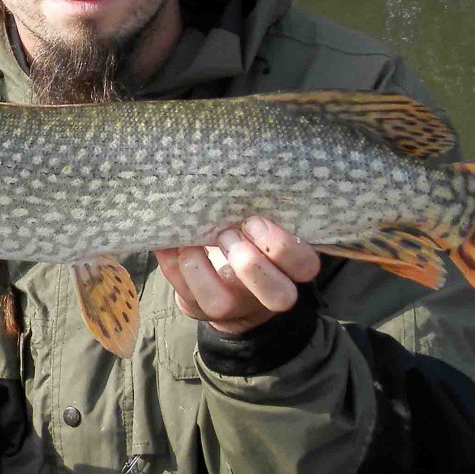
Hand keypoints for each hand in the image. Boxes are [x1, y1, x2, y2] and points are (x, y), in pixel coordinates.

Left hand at [153, 216, 320, 334]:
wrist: (228, 282)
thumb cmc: (250, 238)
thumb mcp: (263, 224)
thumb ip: (262, 207)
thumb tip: (240, 164)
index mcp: (290, 269)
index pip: (305, 265)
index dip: (280, 243)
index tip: (253, 219)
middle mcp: (267, 295)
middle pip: (279, 296)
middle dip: (250, 263)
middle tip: (227, 234)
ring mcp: (233, 307)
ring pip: (221, 302)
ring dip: (200, 264)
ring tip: (192, 238)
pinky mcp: (200, 309)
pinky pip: (183, 292)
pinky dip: (171, 262)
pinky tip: (169, 240)